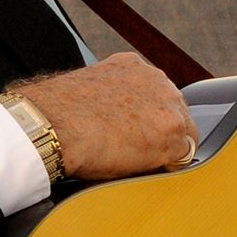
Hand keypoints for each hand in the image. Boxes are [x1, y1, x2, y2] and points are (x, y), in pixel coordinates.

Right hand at [15, 52, 194, 180]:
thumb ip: (110, 97)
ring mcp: (167, 103)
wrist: (53, 126)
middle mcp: (155, 79)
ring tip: (136, 162)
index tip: (137, 135)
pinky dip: (168, 165)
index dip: (148, 121)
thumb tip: (108, 116)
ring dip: (165, 148)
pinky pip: (183, 155)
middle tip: (136, 152)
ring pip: (182, 133)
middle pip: (174, 112)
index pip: (156, 97)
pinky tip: (144, 170)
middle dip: (160, 133)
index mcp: (132, 66)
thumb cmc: (58, 114)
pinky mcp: (172, 131)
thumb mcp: (88, 92)